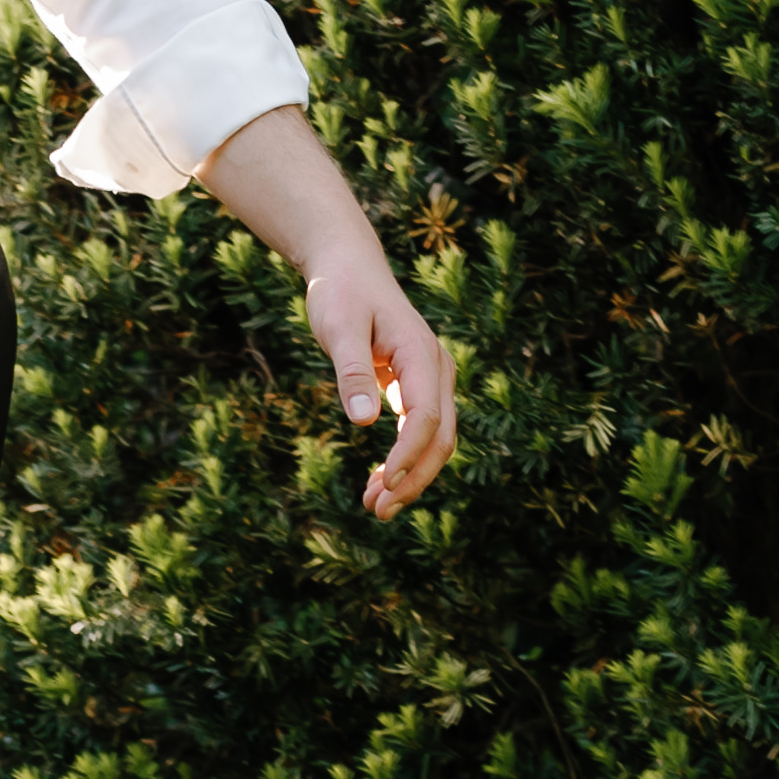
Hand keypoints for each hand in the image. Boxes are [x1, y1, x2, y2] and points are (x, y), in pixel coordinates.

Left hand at [312, 245, 457, 520]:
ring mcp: (431, 379)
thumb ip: (351, 372)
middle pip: (440, 437)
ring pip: (434, 439)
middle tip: (377, 511)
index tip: (384, 484)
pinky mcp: (416, 386)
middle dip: (413, 479)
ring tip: (376, 507)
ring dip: (411, 476)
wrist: (348, 267)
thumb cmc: (341, 292)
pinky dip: (405, 459)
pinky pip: (420, 431)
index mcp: (422, 354)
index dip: (408, 455)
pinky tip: (382, 480)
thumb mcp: (338, 327)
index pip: (426, 417)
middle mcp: (436, 369)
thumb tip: (363, 422)